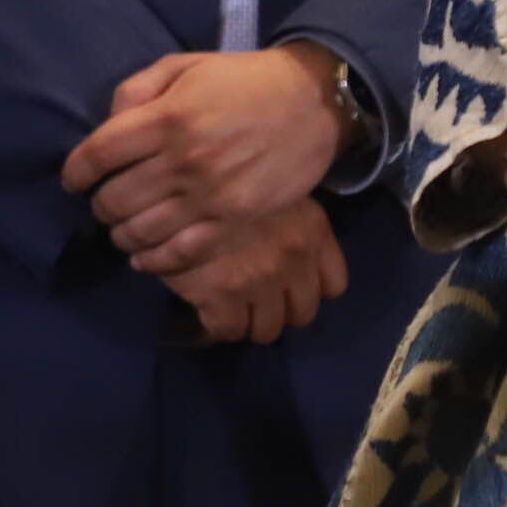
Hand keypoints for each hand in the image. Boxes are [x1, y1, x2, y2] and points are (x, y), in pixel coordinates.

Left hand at [64, 45, 347, 275]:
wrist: (311, 102)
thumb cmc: (241, 81)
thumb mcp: (183, 66)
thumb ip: (137, 91)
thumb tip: (106, 126)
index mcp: (167, 117)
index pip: (98, 153)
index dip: (76, 171)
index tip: (74, 179)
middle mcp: (183, 159)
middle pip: (114, 198)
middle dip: (99, 204)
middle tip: (104, 202)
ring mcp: (209, 195)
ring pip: (141, 231)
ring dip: (121, 234)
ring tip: (122, 228)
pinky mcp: (233, 220)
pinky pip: (180, 253)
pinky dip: (153, 261)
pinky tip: (144, 257)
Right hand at [164, 194, 345, 346]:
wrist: (172, 179)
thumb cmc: (223, 176)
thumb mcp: (272, 188)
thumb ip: (289, 221)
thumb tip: (288, 255)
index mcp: (312, 229)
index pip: (334, 286)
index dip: (310, 288)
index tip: (290, 284)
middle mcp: (294, 259)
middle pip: (302, 314)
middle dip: (280, 308)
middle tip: (257, 297)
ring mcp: (259, 281)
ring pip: (267, 330)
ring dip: (250, 321)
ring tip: (232, 304)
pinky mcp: (222, 297)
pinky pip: (229, 330)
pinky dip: (218, 324)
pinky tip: (207, 306)